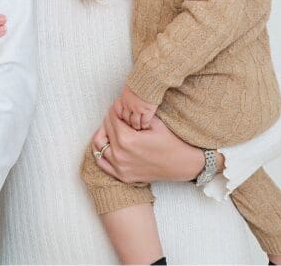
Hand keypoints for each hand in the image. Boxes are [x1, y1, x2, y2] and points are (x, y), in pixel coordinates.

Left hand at [91, 107, 210, 183]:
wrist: (182, 164)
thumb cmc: (170, 141)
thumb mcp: (153, 122)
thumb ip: (133, 114)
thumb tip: (119, 105)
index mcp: (126, 139)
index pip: (111, 117)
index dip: (115, 108)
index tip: (119, 105)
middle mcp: (119, 154)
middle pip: (105, 129)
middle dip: (111, 119)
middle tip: (119, 116)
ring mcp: (119, 167)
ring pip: (98, 145)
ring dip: (104, 134)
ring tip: (114, 129)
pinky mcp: (122, 176)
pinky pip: (101, 162)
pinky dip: (101, 151)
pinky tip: (109, 144)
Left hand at [113, 84, 156, 129]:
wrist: (149, 77)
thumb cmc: (141, 80)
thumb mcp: (129, 87)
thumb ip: (127, 94)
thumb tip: (127, 97)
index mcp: (123, 99)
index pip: (119, 113)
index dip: (122, 118)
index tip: (126, 121)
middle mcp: (129, 105)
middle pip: (126, 120)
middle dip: (128, 124)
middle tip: (132, 128)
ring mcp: (138, 109)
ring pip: (135, 123)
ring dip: (137, 126)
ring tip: (140, 129)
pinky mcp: (147, 110)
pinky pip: (145, 122)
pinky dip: (145, 125)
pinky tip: (147, 126)